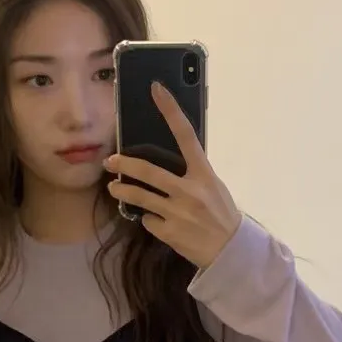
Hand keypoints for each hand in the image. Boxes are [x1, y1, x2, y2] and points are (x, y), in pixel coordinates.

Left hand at [104, 83, 241, 269]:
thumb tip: (169, 161)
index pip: (186, 135)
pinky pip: (149, 220)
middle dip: (124, 165)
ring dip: (122, 191)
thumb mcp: (213, 187)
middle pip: (148, 171)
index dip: (170, 110)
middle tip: (110, 162)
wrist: (231, 251)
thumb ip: (193, 174)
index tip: (156, 89)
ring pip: (140, 197)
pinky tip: (157, 221)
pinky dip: (149, 219)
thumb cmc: (222, 214)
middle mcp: (189, 190)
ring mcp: (178, 212)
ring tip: (115, 189)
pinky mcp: (169, 232)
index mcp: (204, 174)